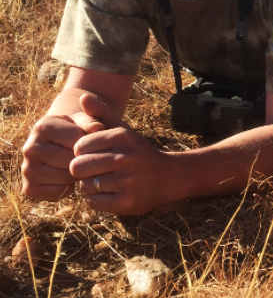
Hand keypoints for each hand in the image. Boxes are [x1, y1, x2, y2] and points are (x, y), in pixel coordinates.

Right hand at [22, 92, 109, 201]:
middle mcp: (30, 148)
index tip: (89, 142)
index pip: (77, 141)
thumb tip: (97, 128)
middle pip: (70, 161)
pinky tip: (67, 177)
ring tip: (75, 165)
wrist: (57, 144)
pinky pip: (58, 193)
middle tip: (84, 157)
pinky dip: (68, 188)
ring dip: (76, 175)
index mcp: (43, 127)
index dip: (89, 144)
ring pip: (65, 178)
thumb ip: (90, 121)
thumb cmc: (75, 129)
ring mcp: (27, 169)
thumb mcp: (83, 120)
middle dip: (83, 160)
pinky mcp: (29, 188)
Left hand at [69, 93, 176, 214]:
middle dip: (81, 171)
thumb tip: (83, 95)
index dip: (82, 153)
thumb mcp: (123, 130)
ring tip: (103, 182)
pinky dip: (96, 200)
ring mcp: (127, 181)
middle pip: (78, 167)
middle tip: (94, 171)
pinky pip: (94, 202)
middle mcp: (125, 158)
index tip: (94, 155)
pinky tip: (109, 193)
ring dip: (89, 186)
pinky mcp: (127, 202)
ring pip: (85, 186)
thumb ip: (101, 113)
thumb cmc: (138, 152)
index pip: (79, 147)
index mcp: (121, 137)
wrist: (170, 177)